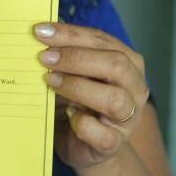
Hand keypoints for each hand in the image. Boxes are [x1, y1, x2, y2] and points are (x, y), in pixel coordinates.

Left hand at [34, 23, 149, 169]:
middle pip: (116, 64)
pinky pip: (103, 134)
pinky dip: (82, 124)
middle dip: (77, 58)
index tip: (41, 31)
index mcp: (127, 62)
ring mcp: (129, 118)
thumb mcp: (72, 74)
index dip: (71, 35)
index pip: (102, 40)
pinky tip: (67, 116)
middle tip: (44, 58)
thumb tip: (40, 33)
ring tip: (50, 82)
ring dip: (78, 87)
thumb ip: (65, 56)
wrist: (82, 144)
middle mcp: (135, 87)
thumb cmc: (76, 102)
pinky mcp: (115, 143)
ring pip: (114, 99)